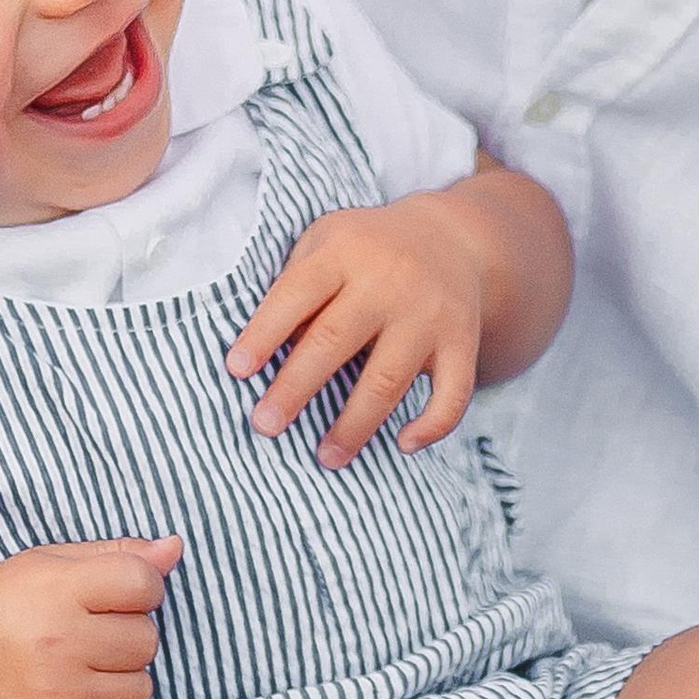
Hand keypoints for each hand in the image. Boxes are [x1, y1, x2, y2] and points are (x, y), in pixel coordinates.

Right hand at [0, 536, 181, 698]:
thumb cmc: (9, 606)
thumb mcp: (51, 563)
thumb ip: (117, 554)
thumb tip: (175, 548)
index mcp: (56, 590)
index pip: (143, 583)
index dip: (143, 587)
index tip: (119, 595)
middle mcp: (55, 643)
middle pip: (146, 640)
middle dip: (130, 635)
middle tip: (92, 635)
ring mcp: (53, 694)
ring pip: (140, 690)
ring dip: (123, 679)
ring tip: (85, 667)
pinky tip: (74, 696)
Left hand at [227, 200, 487, 468]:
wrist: (453, 240)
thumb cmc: (367, 251)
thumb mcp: (328, 241)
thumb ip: (296, 284)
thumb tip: (265, 353)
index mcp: (345, 252)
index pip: (296, 294)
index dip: (264, 333)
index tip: (236, 371)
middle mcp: (389, 281)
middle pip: (335, 340)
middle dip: (295, 388)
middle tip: (264, 426)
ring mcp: (429, 315)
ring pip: (387, 379)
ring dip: (354, 425)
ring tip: (325, 458)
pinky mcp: (462, 342)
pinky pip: (453, 392)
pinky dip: (432, 424)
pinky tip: (404, 444)